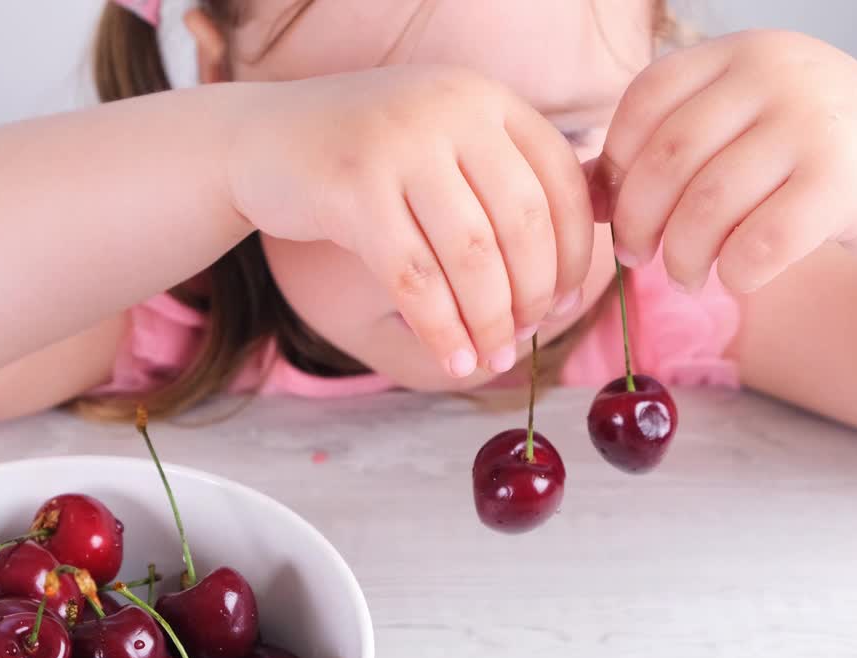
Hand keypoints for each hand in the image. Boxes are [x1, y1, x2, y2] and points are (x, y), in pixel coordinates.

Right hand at [227, 65, 592, 376]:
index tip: (566, 301)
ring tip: (493, 357)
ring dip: (490, 321)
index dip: (575, 252)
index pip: (562, 182)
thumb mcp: (442, 141)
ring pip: (472, 257)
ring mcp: (400, 146)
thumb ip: (506, 173)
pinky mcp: (353, 190)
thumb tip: (596, 232)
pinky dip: (442, 330)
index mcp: (485, 99)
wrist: (260, 140)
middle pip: (524, 224)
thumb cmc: (364, 154)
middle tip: (527, 337)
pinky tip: (454, 359)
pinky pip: (415, 279)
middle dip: (533, 295)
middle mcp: (450, 111)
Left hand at [592, 30, 856, 293]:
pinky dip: (733, 274)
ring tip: (687, 275)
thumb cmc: (811, 159)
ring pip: (706, 206)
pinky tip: (735, 278)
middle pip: (666, 159)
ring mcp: (813, 123)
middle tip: (637, 256)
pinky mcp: (845, 181)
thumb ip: (664, 151)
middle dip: (638, 221)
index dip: (617, 161)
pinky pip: (758, 244)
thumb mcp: (740, 133)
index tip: (619, 206)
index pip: (646, 99)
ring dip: (682, 257)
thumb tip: (582, 192)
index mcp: (740, 52)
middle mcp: (776, 73)